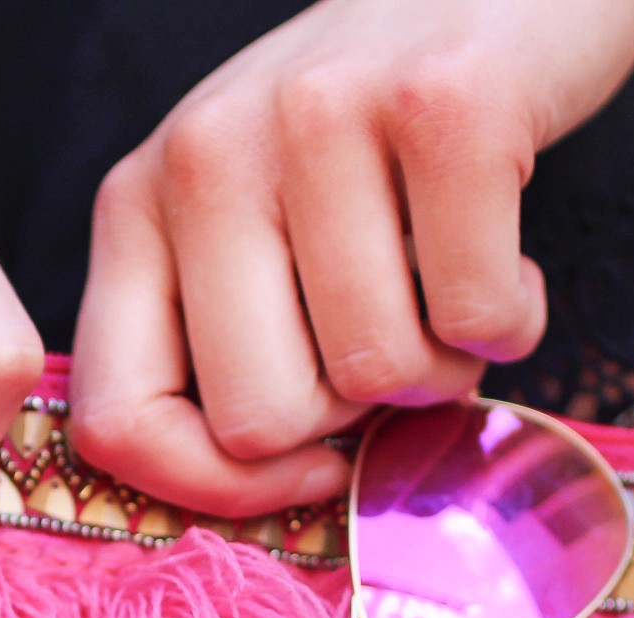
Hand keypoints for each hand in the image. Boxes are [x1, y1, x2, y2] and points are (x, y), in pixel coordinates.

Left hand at [68, 0, 633, 517]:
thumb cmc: (370, 140)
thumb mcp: (252, 226)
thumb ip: (221, 345)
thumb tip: (259, 494)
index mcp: (138, 204)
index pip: (119, 421)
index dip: (217, 490)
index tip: (306, 467)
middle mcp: (205, 153)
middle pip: (260, 420)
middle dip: (351, 415)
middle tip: (393, 333)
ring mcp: (320, 120)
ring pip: (376, 372)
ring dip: (444, 361)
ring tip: (448, 280)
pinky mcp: (447, 106)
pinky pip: (478, 315)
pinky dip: (514, 317)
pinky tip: (509, 252)